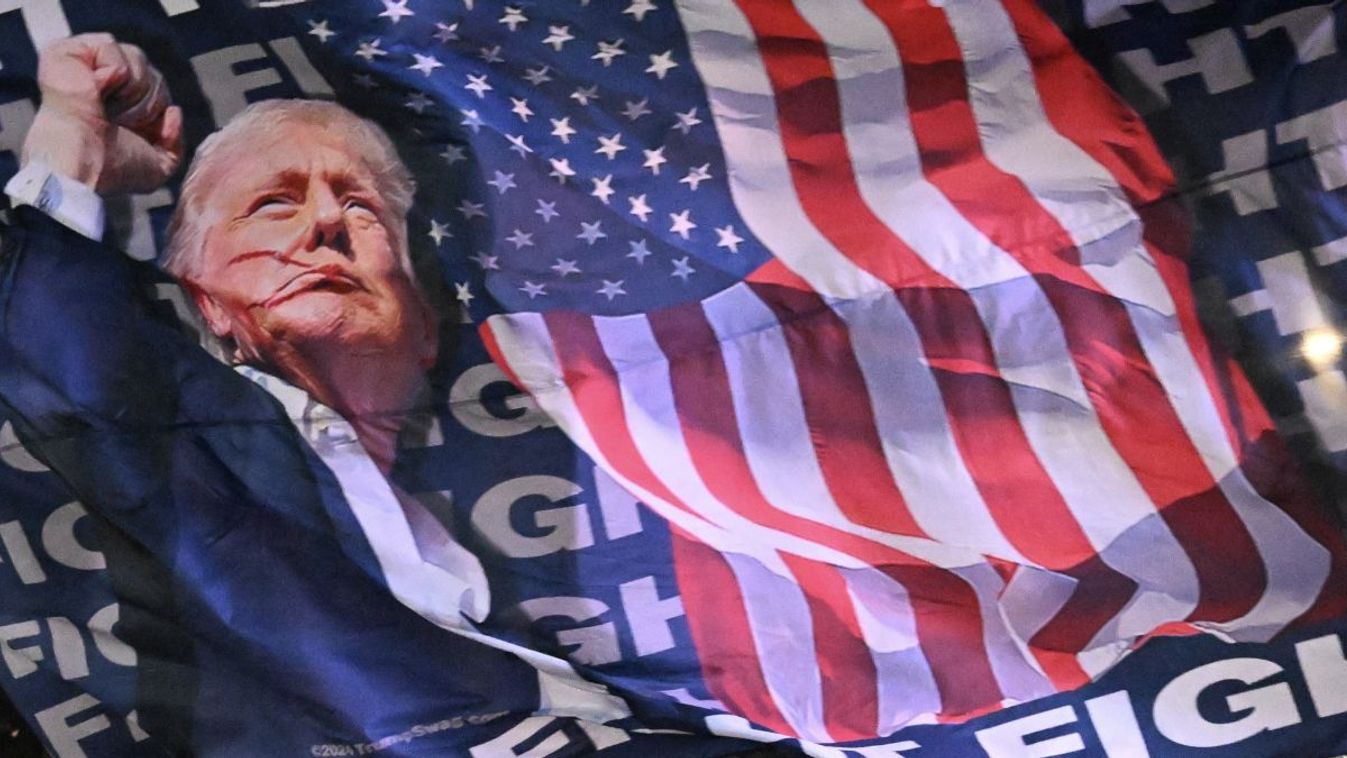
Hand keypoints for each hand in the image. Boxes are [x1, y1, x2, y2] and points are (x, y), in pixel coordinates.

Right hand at [22, 33, 183, 194]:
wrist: (84, 159)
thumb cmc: (113, 166)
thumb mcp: (158, 167)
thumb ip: (175, 144)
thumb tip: (174, 110)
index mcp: (122, 105)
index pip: (160, 89)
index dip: (157, 110)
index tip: (136, 131)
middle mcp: (105, 83)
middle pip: (153, 73)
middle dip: (147, 102)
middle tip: (119, 122)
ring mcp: (86, 65)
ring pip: (136, 56)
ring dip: (131, 90)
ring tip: (107, 108)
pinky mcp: (68, 51)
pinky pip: (109, 45)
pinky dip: (112, 70)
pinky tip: (95, 88)